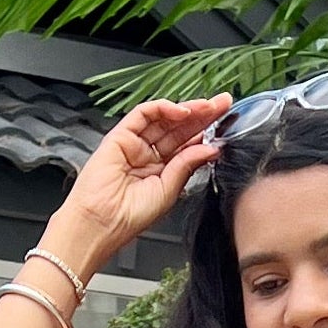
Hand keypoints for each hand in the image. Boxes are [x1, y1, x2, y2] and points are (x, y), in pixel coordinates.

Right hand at [52, 99, 231, 271]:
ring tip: (208, 106)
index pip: (188, 145)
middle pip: (179, 129)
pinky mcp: (120, 135)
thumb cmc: (129, 217)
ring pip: (164, 119)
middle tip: (223, 104)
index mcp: (162, 172)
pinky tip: (182, 111)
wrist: (102, 223)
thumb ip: (187, 165)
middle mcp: (149, 156)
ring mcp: (135, 144)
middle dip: (202, 115)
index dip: (207, 132)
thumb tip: (210, 149)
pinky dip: (163, 108)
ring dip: (187, 109)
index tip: (226, 123)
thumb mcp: (170, 191)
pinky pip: (144, 114)